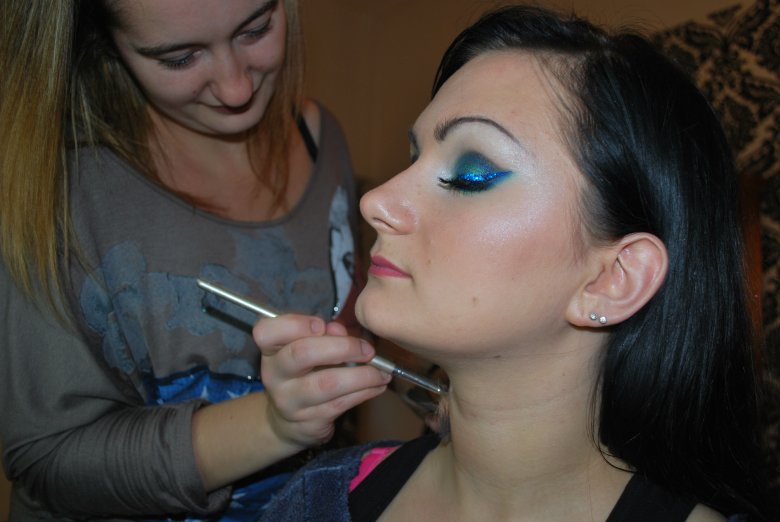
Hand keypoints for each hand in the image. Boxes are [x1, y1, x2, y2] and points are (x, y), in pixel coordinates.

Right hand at [253, 315, 391, 448]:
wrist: (289, 422)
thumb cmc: (304, 374)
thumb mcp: (307, 350)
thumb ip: (323, 335)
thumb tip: (339, 329)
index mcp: (271, 350)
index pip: (267, 332)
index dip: (295, 324)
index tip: (322, 324)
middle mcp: (275, 375)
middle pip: (302, 353)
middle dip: (342, 347)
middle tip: (367, 349)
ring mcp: (290, 400)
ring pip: (327, 383)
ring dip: (362, 375)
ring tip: (381, 371)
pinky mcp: (308, 421)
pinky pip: (341, 403)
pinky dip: (365, 391)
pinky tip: (377, 385)